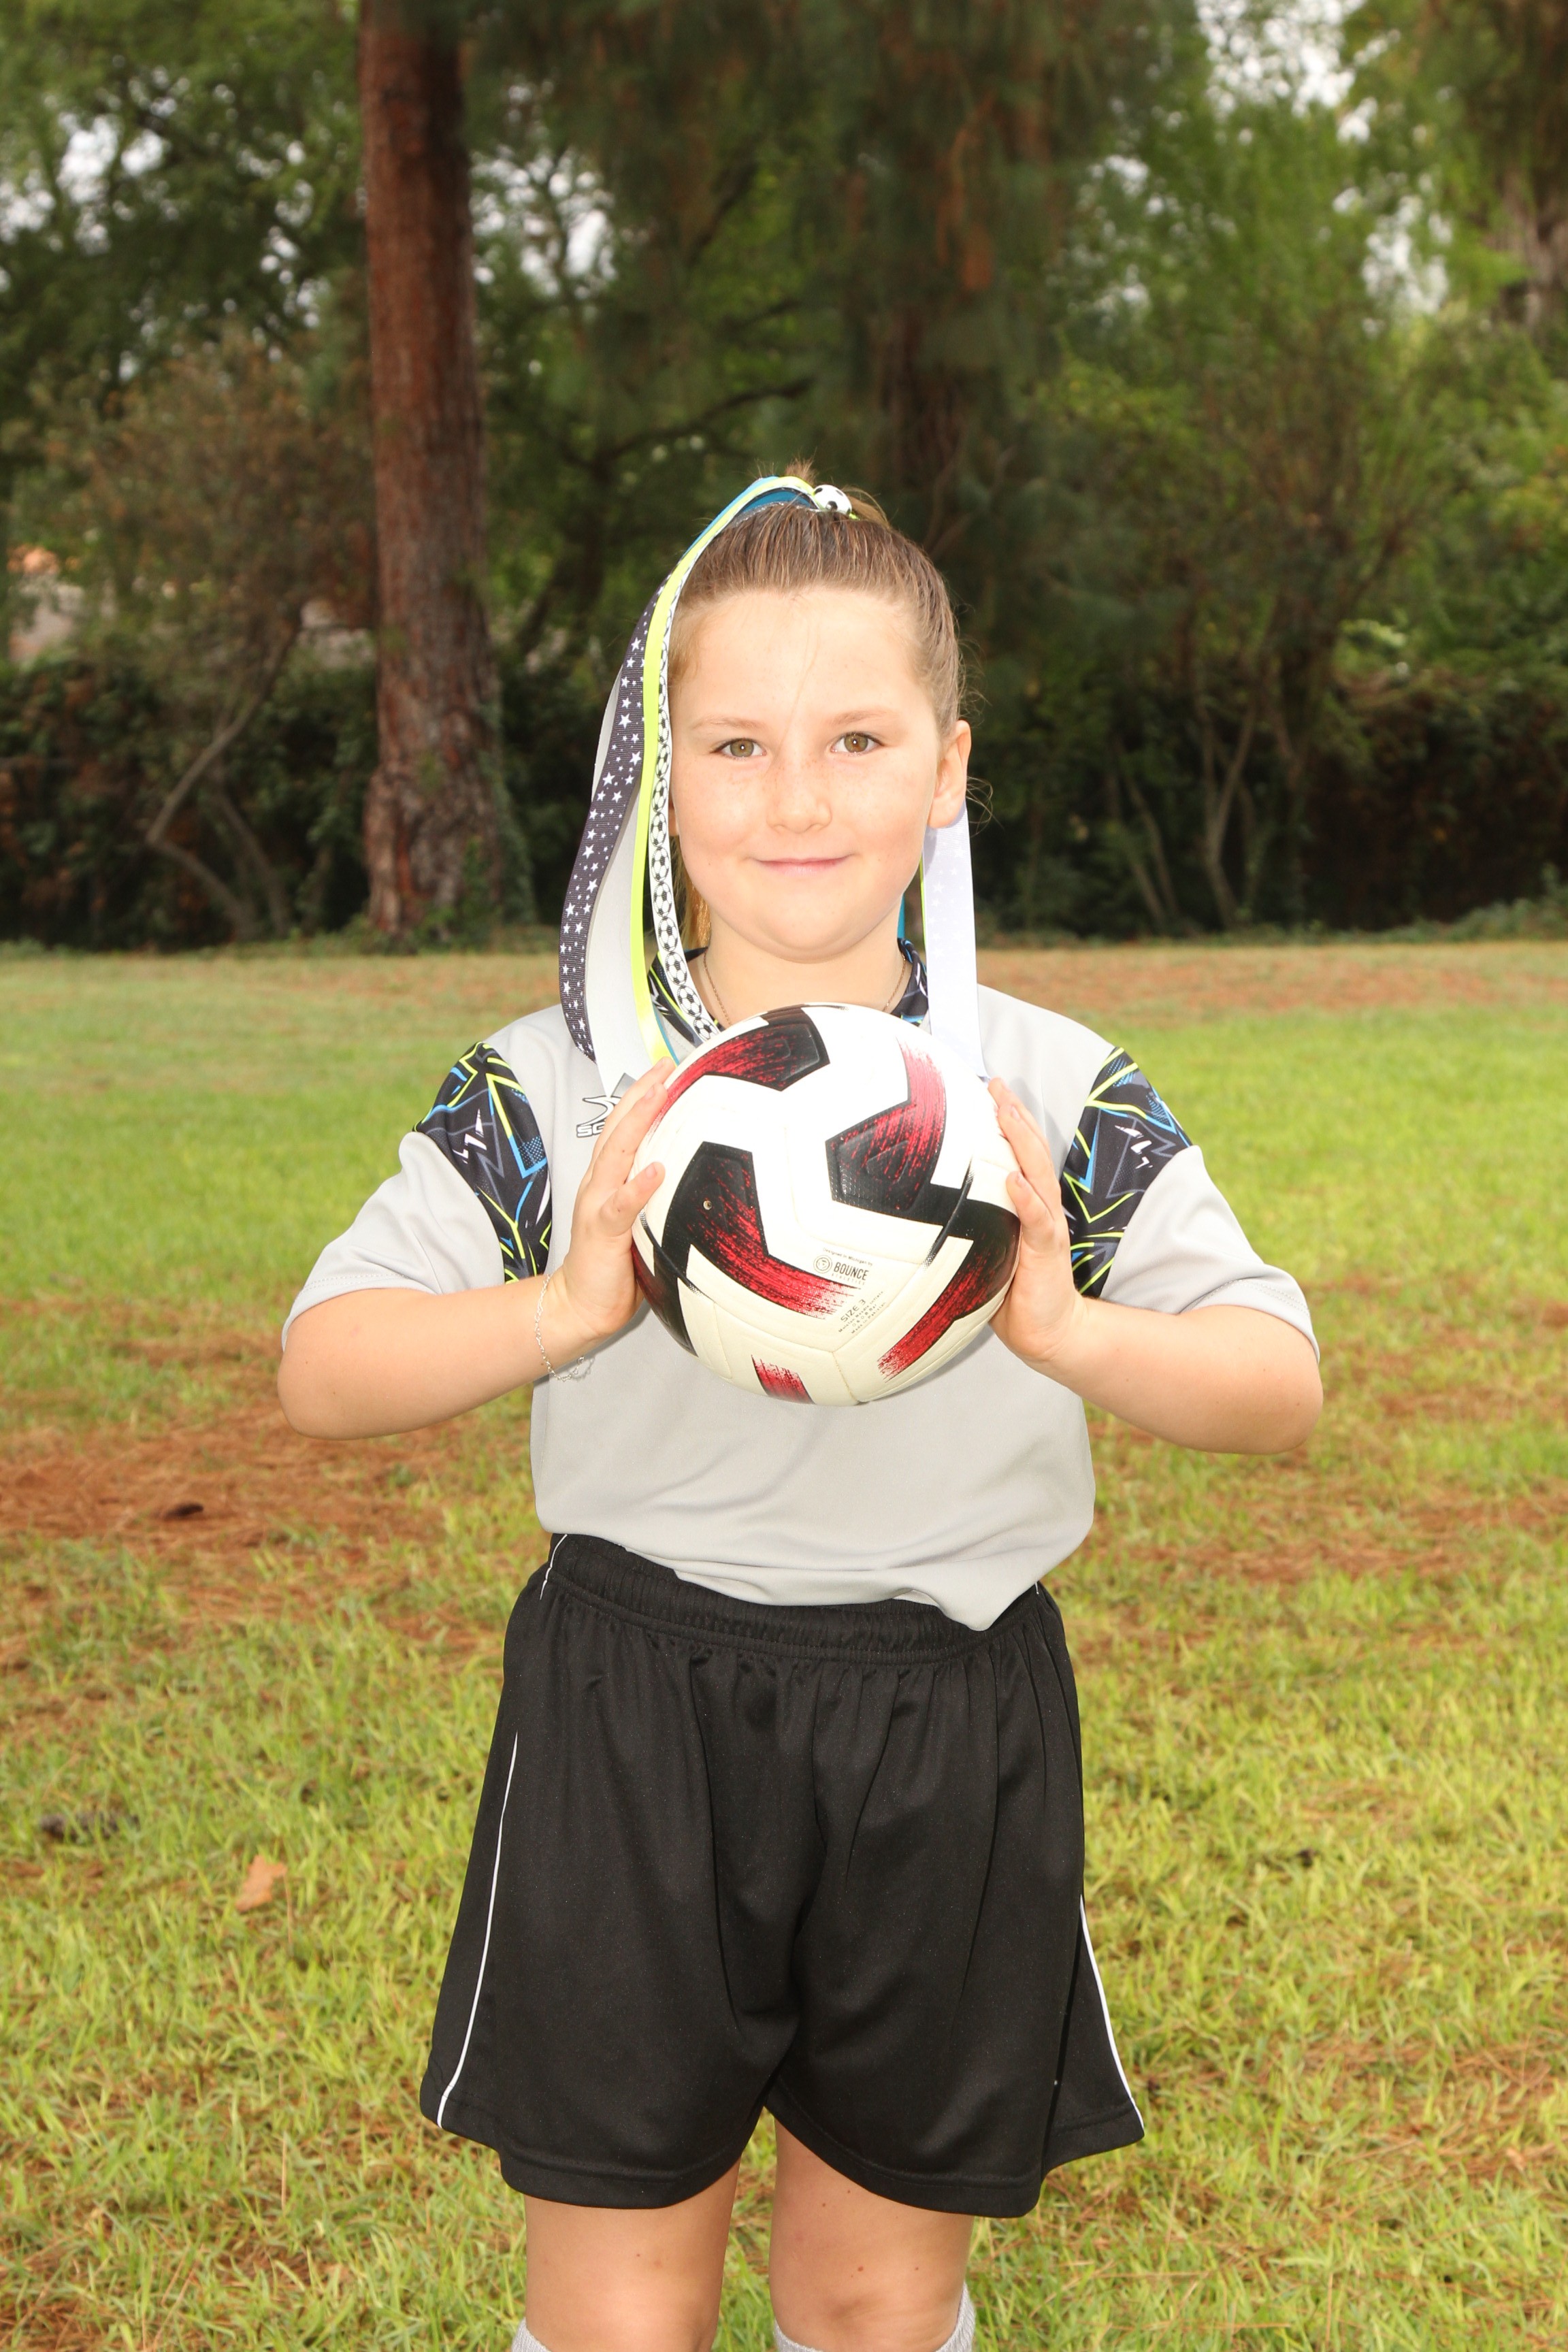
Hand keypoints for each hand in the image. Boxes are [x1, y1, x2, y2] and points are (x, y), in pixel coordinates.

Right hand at [545, 1061, 673, 1359]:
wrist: (580, 1304)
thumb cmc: (615, 1264)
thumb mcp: (643, 1221)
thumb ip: (660, 1196)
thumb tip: (702, 1178)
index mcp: (610, 1178)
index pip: (625, 1127)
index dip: (644, 1095)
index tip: (668, 1067)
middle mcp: (600, 1182)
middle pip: (619, 1127)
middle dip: (642, 1093)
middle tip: (666, 1065)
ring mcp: (598, 1204)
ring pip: (617, 1154)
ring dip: (638, 1121)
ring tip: (659, 1094)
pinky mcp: (602, 1232)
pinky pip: (620, 1205)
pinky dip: (637, 1186)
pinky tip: (655, 1169)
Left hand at [987, 1080, 1086, 1370]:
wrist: (1047, 1331)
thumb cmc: (1010, 1292)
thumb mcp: (982, 1250)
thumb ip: (963, 1225)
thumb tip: (914, 1212)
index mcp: (1025, 1203)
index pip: (1018, 1152)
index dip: (1005, 1119)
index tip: (984, 1088)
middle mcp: (1039, 1205)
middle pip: (1030, 1149)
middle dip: (1014, 1113)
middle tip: (995, 1083)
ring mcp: (1046, 1225)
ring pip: (1037, 1173)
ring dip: (1022, 1141)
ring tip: (1007, 1112)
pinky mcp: (1047, 1251)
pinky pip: (1038, 1220)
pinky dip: (1026, 1197)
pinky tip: (1014, 1178)